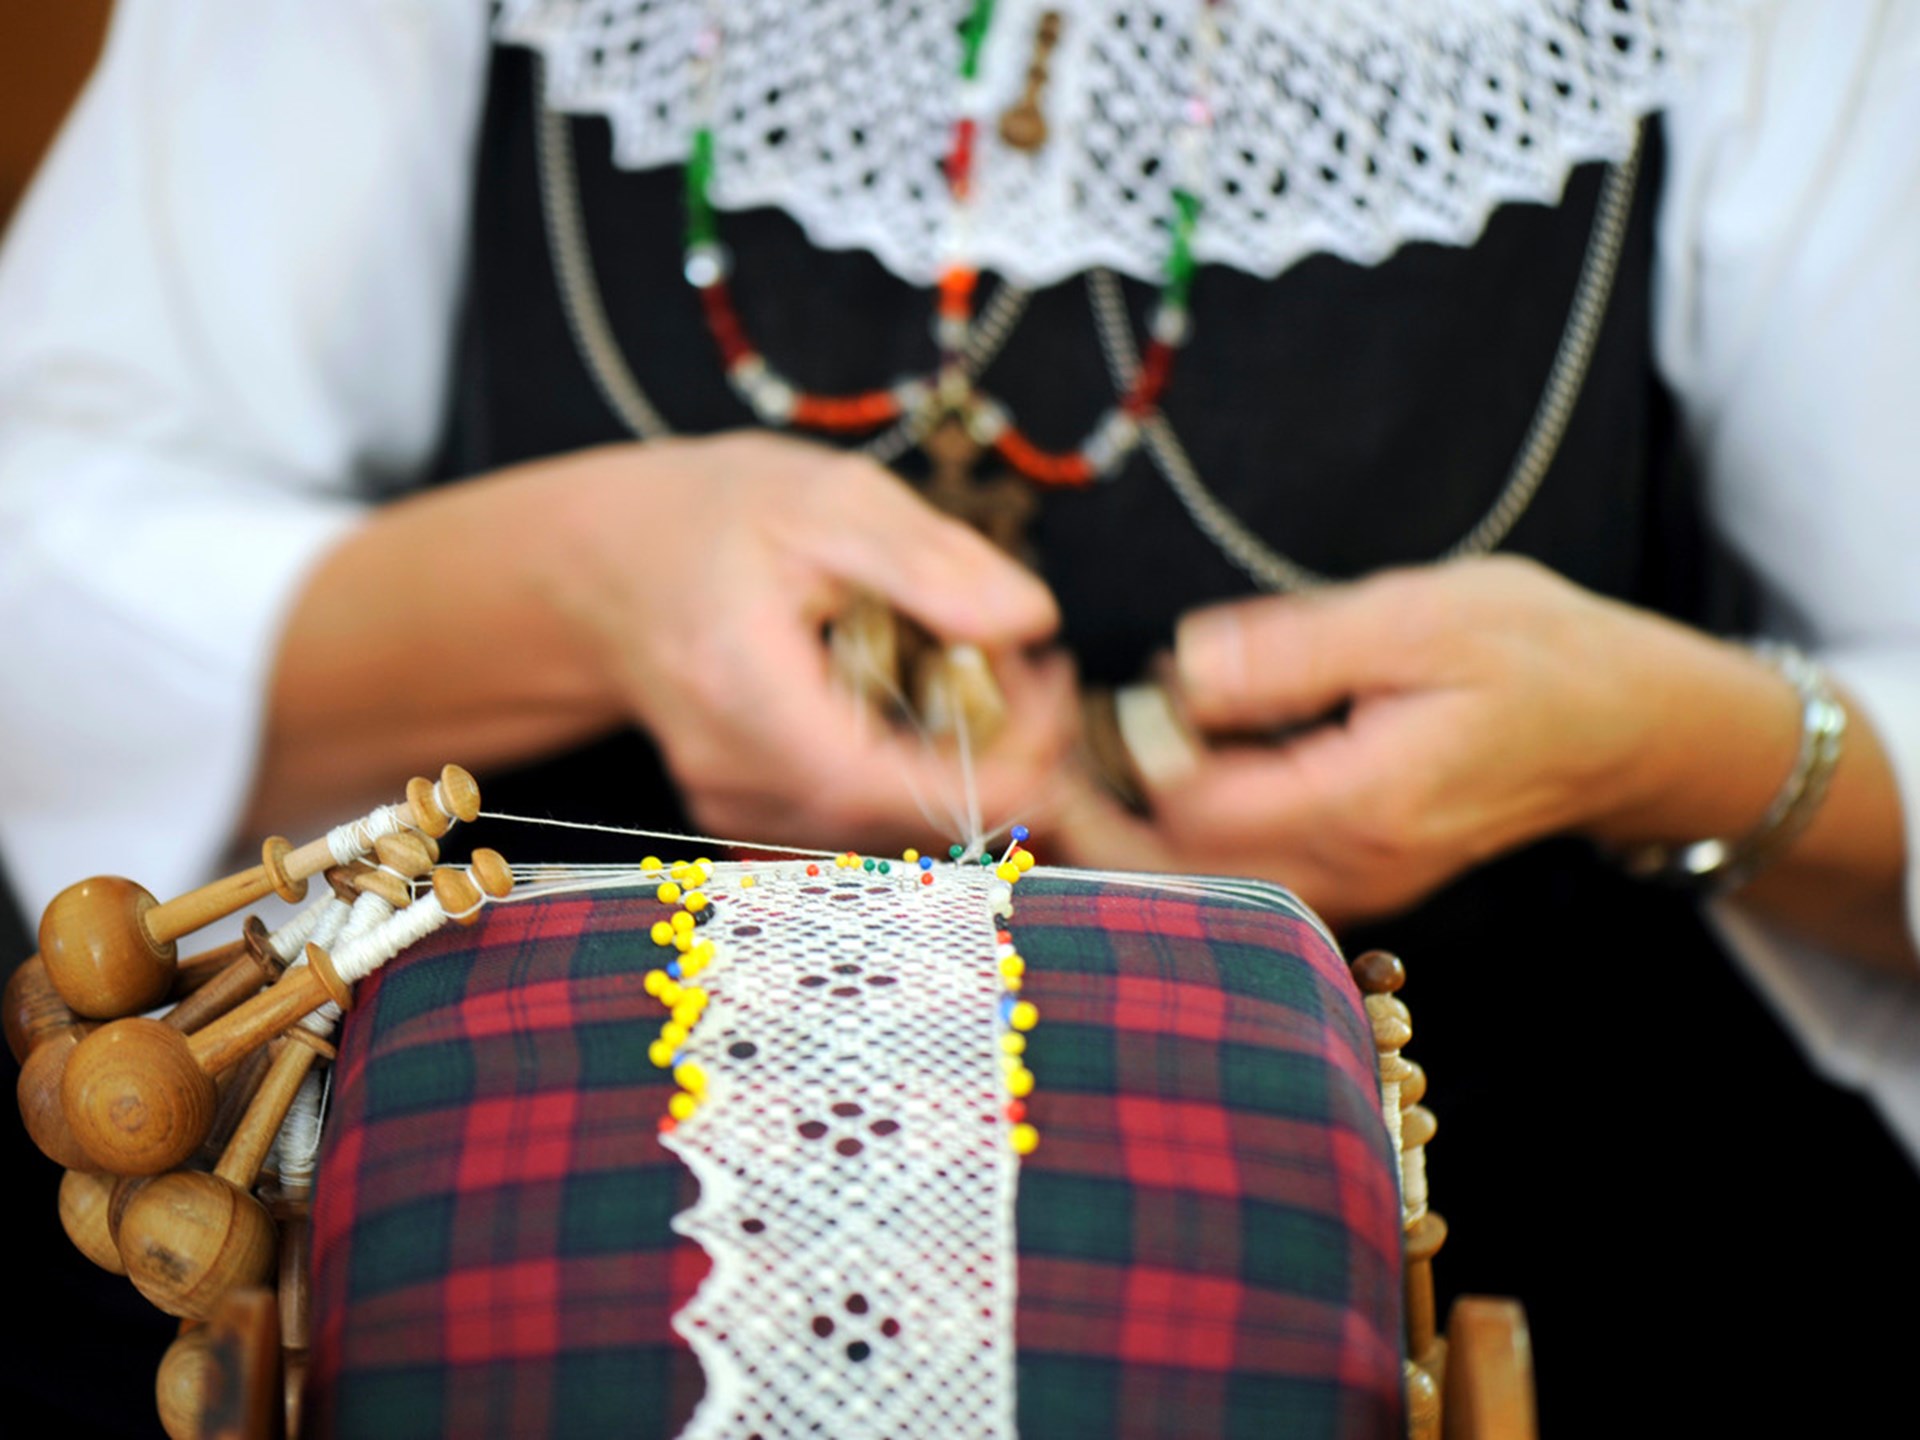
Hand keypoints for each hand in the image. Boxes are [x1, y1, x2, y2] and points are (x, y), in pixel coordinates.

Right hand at [528, 432, 1077, 847]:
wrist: (607, 565)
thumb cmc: (714, 518)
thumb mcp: (827, 500)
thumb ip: (929, 561)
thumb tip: (1031, 620)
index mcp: (748, 700)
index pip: (896, 789)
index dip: (1001, 762)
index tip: (1051, 686)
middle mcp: (734, 779)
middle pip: (907, 821)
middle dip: (1000, 756)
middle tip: (1032, 667)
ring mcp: (736, 809)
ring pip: (892, 831)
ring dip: (966, 769)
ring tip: (987, 675)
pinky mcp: (749, 817)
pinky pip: (861, 822)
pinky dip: (917, 776)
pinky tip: (928, 706)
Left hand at [1050, 556, 1802, 927]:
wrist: (1626, 726)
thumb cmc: (1536, 655)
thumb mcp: (1417, 617)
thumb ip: (1292, 651)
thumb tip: (1180, 672)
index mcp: (1366, 801)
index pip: (1193, 811)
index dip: (1112, 762)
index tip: (1055, 704)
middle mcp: (1353, 866)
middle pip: (1180, 876)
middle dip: (1089, 823)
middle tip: (1023, 755)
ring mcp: (1353, 884)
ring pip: (1203, 888)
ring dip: (1122, 835)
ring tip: (1060, 765)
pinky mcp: (1351, 876)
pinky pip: (1238, 878)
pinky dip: (1174, 841)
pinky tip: (1140, 785)